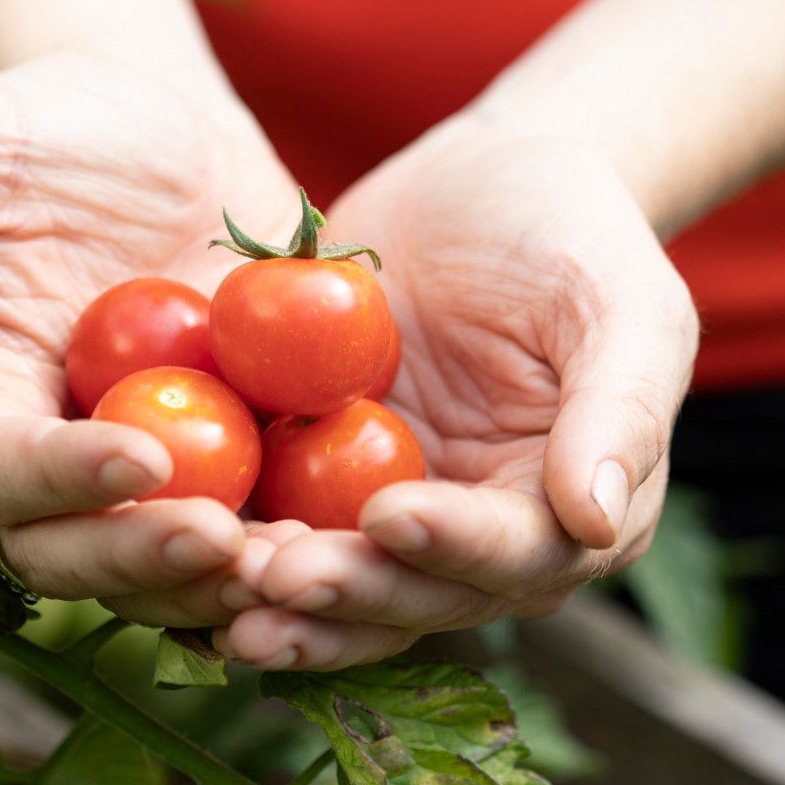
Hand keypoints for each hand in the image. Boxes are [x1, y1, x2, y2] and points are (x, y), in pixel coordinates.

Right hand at [0, 52, 297, 621]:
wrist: (153, 125)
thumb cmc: (38, 128)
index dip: (59, 481)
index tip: (139, 457)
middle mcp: (52, 460)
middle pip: (80, 552)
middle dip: (145, 560)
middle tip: (224, 541)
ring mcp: (149, 471)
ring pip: (173, 565)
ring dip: (230, 583)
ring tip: (303, 564)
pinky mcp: (235, 459)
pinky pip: (264, 522)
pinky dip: (304, 543)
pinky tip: (366, 539)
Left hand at [214, 121, 698, 669]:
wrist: (480, 184)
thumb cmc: (574, 234)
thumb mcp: (622, 301)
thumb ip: (620, 407)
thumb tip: (598, 517)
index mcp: (571, 516)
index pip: (516, 555)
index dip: (455, 547)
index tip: (389, 515)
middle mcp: (481, 544)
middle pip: (417, 596)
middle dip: (348, 593)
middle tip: (275, 576)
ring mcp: (394, 521)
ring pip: (340, 587)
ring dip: (279, 600)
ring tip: (216, 589)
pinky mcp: (319, 487)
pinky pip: (274, 529)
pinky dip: (224, 553)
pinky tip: (161, 547)